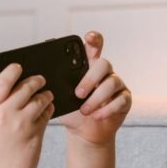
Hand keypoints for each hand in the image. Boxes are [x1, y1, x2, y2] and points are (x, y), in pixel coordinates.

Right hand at [0, 64, 53, 167]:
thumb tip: (10, 91)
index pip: (2, 81)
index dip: (13, 71)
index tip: (19, 67)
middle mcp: (3, 114)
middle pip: (25, 87)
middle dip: (35, 80)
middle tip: (40, 79)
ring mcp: (21, 124)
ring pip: (40, 99)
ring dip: (45, 95)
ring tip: (46, 95)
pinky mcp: (36, 134)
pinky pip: (47, 114)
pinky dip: (48, 109)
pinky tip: (47, 110)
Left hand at [57, 31, 131, 145]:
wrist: (83, 131)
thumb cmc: (71, 110)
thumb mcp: (60, 97)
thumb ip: (56, 84)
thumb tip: (41, 77)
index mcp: (88, 67)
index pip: (94, 47)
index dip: (94, 39)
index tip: (88, 36)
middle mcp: (105, 72)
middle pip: (104, 63)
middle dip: (90, 79)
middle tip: (77, 94)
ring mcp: (117, 85)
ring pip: (112, 82)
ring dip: (96, 98)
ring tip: (84, 111)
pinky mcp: (125, 99)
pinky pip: (121, 100)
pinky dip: (107, 109)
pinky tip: (96, 116)